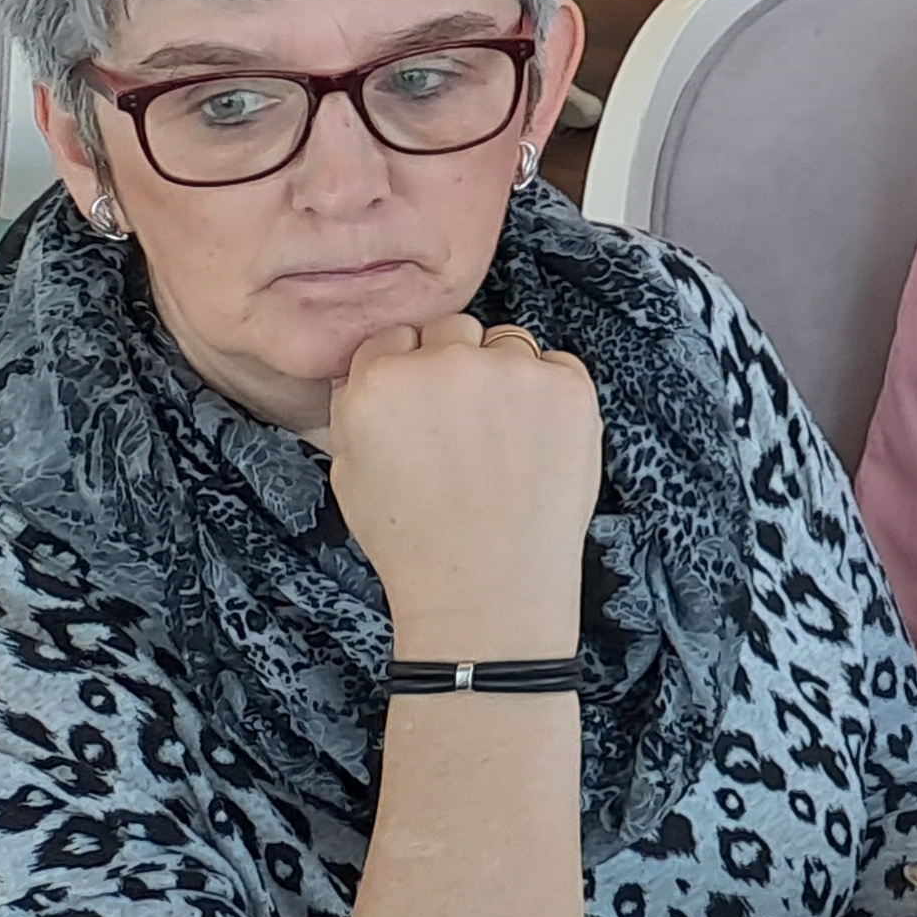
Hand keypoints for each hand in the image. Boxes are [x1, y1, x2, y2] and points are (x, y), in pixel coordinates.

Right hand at [328, 315, 602, 657]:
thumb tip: (371, 364)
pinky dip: (551, 394)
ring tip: (503, 441)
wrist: (487, 586)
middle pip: (452, 329)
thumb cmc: (412, 539)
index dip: (407, 370)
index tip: (421, 405)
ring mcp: (512, 372)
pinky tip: (537, 444)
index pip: (394, 337)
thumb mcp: (347, 471)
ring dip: (505, 375)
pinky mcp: (569, 387)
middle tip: (464, 424)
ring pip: (508, 343)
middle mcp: (445, 363)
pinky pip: (558, 366)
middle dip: (454, 364)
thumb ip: (355, 404)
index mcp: (381, 380)